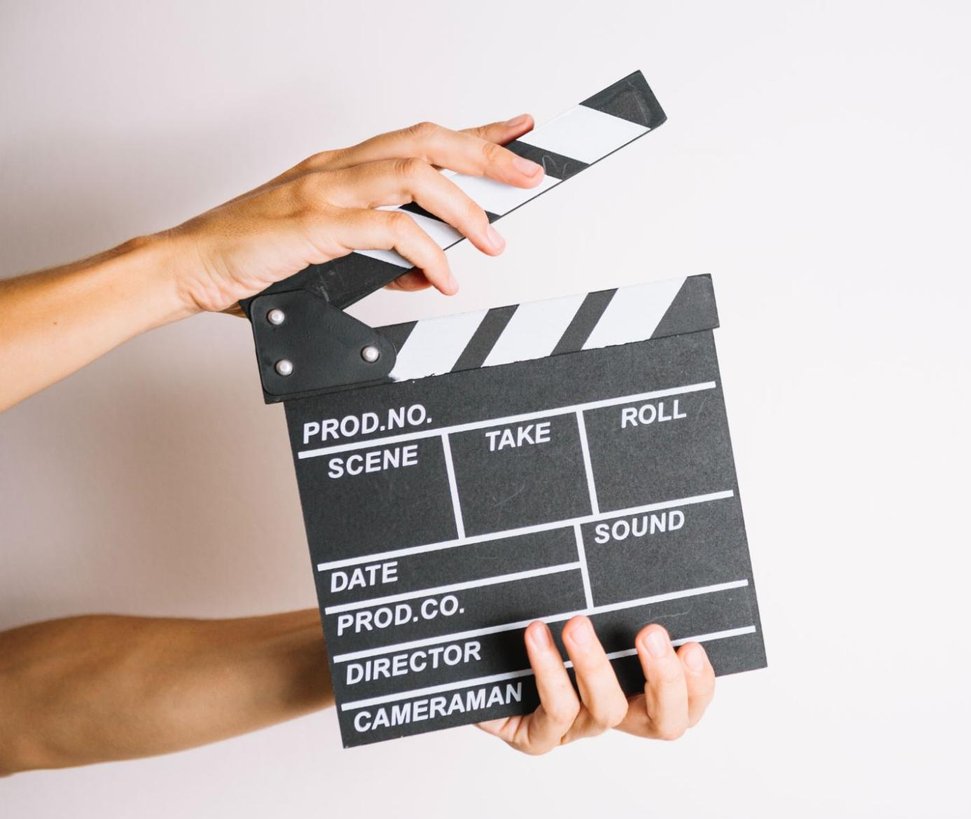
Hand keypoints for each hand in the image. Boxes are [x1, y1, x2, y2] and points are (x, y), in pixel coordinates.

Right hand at [159, 115, 544, 315]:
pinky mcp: (313, 224)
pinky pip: (387, 227)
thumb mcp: (330, 256)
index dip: (477, 133)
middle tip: (529, 175)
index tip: (521, 132)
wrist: (185, 268)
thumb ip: (381, 257)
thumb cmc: (252, 260)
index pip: (422, 139)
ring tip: (491, 240)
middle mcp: (336, 168)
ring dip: (463, 208)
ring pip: (414, 175)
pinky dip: (425, 252)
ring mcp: (323, 191)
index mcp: (341, 167)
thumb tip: (428, 272)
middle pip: (428, 142)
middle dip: (486, 155)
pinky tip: (440, 277)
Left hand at [477, 616, 715, 753]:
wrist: (478, 664)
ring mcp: (579, 728)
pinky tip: (537, 635)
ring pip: (606, 710)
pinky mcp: (539, 736)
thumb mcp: (589, 614)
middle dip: (664, 679)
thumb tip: (636, 556)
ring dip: (595, 665)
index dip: (698, 683)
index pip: (688, 702)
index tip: (692, 646)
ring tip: (577, 625)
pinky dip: (548, 671)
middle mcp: (617, 713)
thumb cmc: (542, 631)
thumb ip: (615, 602)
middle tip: (651, 634)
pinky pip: (554, 711)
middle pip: (664, 722)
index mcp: (640, 691)